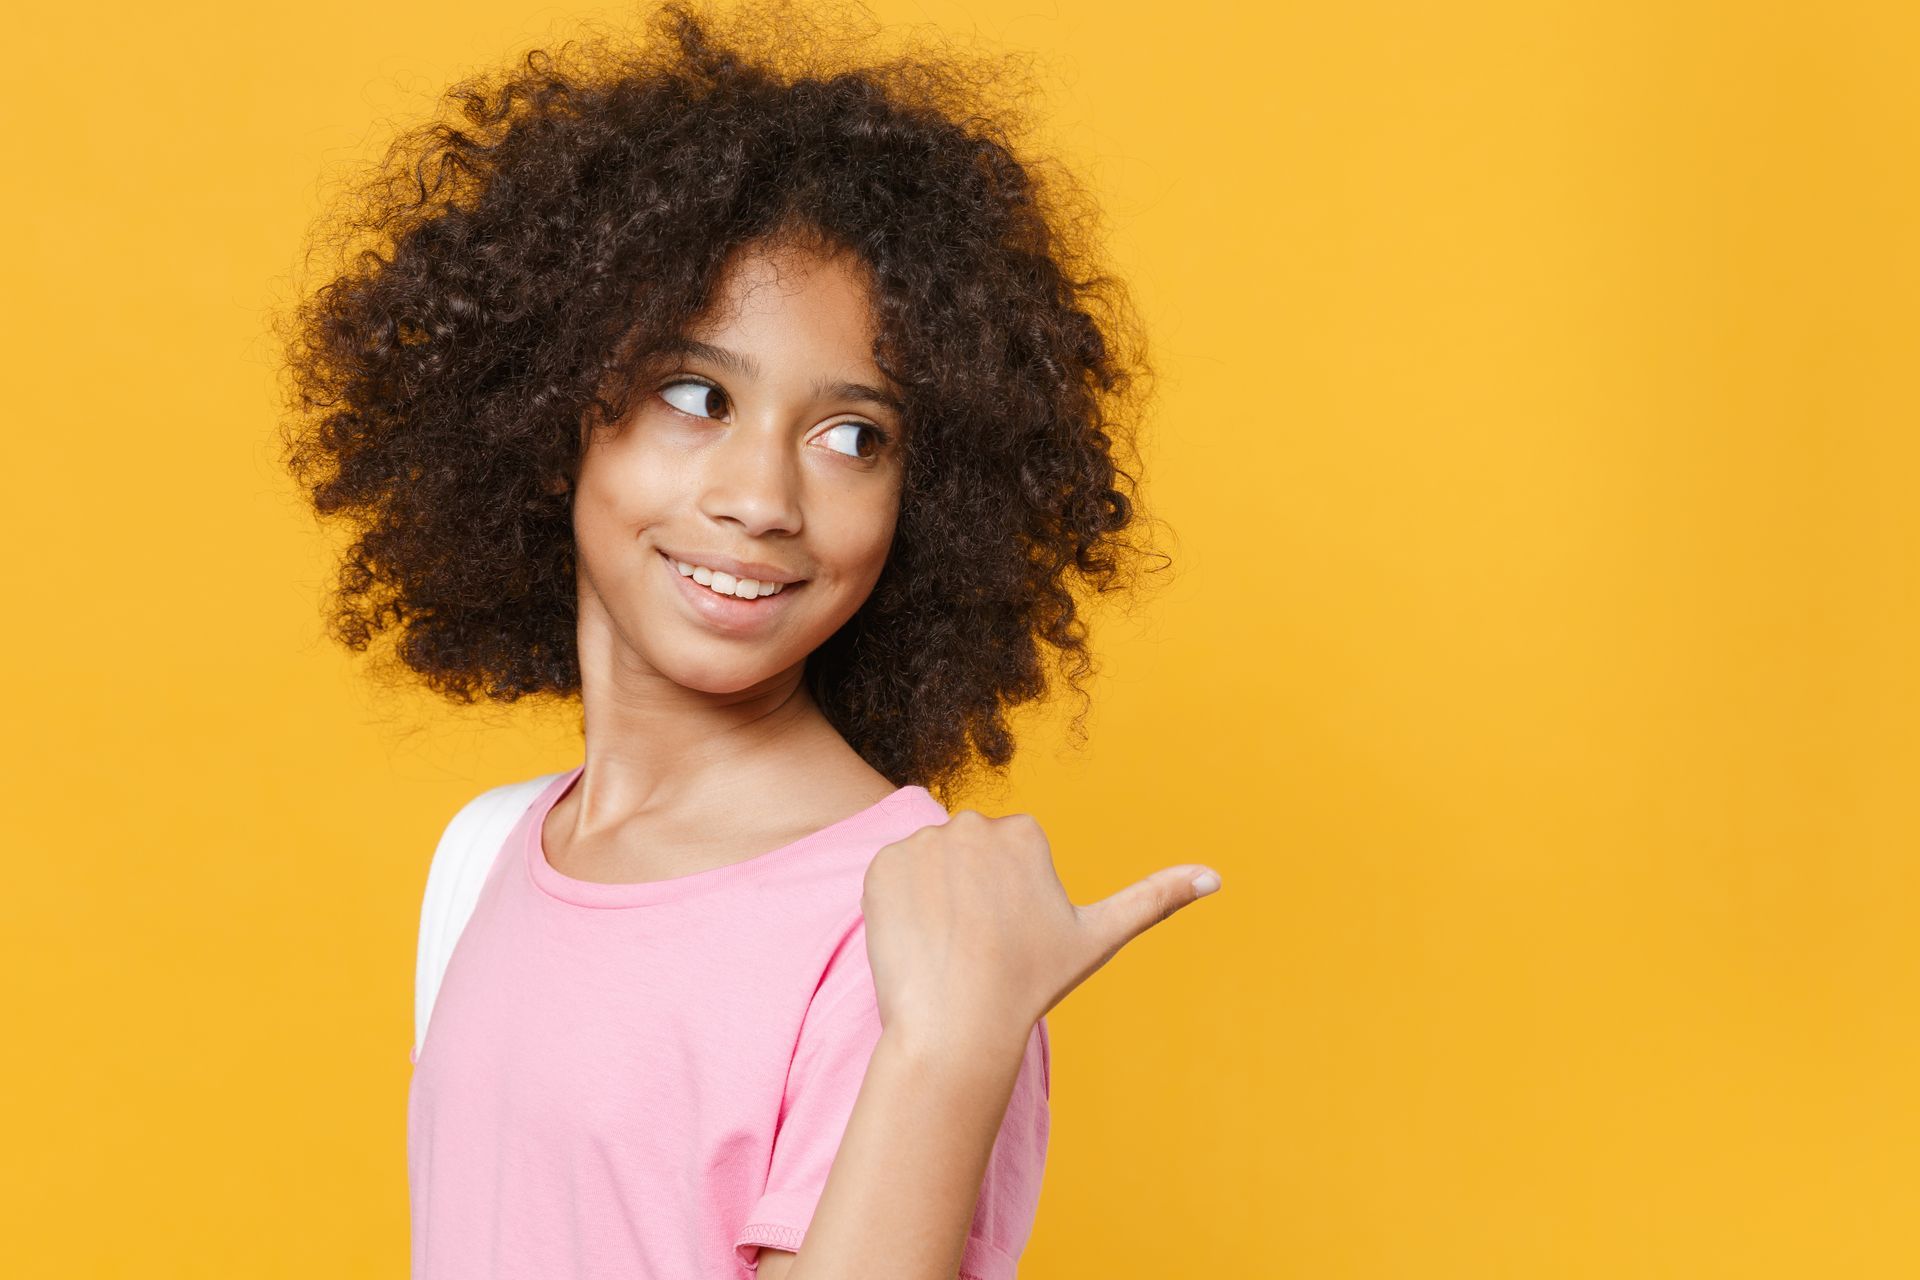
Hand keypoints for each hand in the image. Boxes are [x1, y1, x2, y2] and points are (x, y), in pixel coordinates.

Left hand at [859, 808, 1221, 1052]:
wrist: (957, 1024)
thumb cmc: (1032, 983)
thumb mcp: (1099, 937)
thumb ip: (1155, 898)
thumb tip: (1216, 877)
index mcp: (1025, 832)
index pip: (1009, 856)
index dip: (1009, 903)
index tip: (1010, 939)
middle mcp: (972, 824)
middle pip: (968, 857)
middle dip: (971, 895)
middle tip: (977, 948)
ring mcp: (922, 843)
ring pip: (930, 867)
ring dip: (935, 898)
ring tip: (947, 947)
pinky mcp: (880, 865)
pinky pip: (892, 878)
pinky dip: (900, 906)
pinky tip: (916, 940)